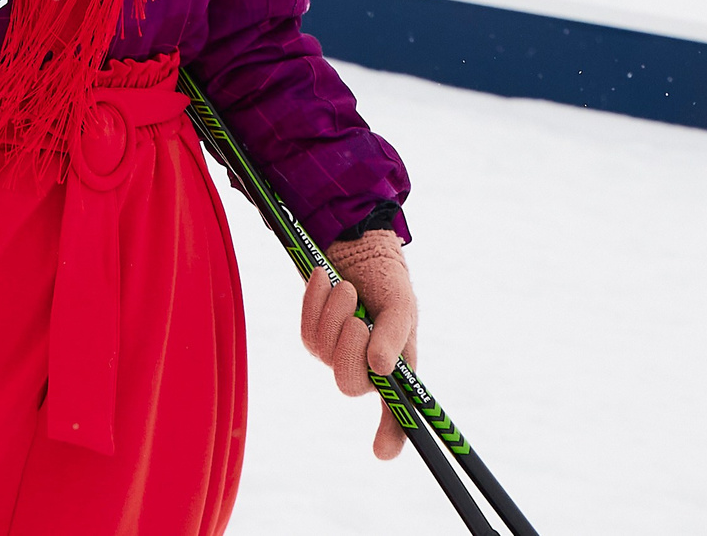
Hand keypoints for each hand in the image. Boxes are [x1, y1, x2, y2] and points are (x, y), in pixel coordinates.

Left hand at [300, 230, 418, 459]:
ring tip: (346, 288)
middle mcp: (367, 371)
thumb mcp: (400, 308)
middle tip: (357, 321)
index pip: (397, 411)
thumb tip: (380, 369)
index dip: (391, 435)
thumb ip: (393, 337)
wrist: (359, 255)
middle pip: (348, 384)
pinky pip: (306, 331)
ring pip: (323, 352)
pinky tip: (322, 279)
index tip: (381, 452)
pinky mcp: (313, 338)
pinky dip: (313, 302)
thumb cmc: (386, 287)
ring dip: (333, 315)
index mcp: (397, 370)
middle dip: (348, 351)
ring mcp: (337, 356)